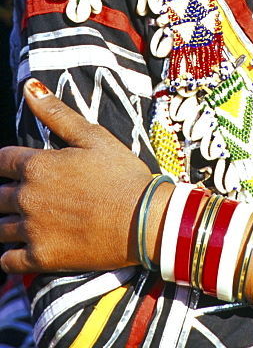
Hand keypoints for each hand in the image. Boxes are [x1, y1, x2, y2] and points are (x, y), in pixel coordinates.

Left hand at [0, 79, 167, 274]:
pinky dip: (10, 254)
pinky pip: (7, 260)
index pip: (2, 160)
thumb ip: (57, 113)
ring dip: (8, 222)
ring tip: (26, 220)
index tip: (19, 166)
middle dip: (7, 193)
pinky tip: (23, 247)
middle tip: (30, 194)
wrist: (143, 219)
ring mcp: (31, 230)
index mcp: (37, 166)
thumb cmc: (122, 174)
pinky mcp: (40, 258)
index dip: (9, 162)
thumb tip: (29, 87)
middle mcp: (27, 197)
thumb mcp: (94, 136)